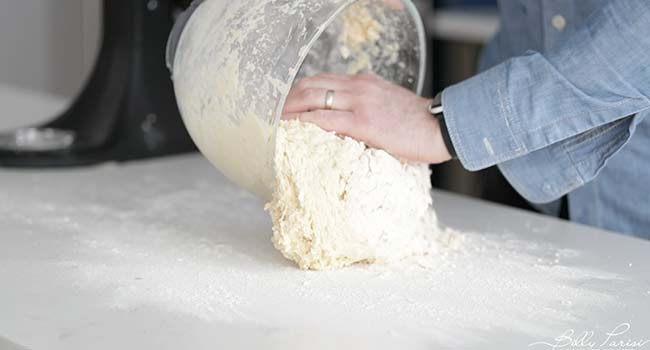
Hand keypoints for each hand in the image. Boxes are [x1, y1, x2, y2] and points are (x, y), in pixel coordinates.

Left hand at [281, 73, 452, 163]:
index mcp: (364, 82)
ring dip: (290, 111)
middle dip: (288, 99)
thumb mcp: (389, 105)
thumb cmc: (419, 123)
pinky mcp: (362, 122)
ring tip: (275, 124)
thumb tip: (348, 125)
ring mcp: (359, 102)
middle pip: (311, 86)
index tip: (288, 104)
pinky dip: (304, 124)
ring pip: (312, 99)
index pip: (322, 81)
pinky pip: (324, 120)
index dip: (300, 92)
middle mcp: (358, 86)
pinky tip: (292, 131)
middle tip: (273, 114)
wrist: (441, 127)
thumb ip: (366, 107)